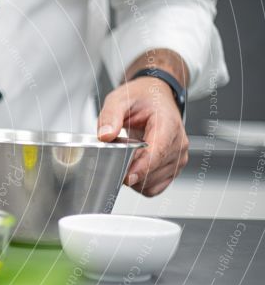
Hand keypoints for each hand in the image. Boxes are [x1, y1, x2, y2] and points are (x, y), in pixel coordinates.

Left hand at [97, 77, 188, 196]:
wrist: (156, 97)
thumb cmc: (142, 98)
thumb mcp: (120, 99)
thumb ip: (110, 116)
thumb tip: (105, 135)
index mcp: (168, 125)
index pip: (157, 153)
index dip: (141, 168)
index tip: (125, 177)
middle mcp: (178, 144)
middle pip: (153, 172)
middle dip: (130, 172)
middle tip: (115, 159)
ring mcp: (178, 157)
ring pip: (152, 183)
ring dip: (134, 178)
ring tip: (126, 159)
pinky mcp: (173, 168)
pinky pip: (155, 187)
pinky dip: (140, 184)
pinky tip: (133, 169)